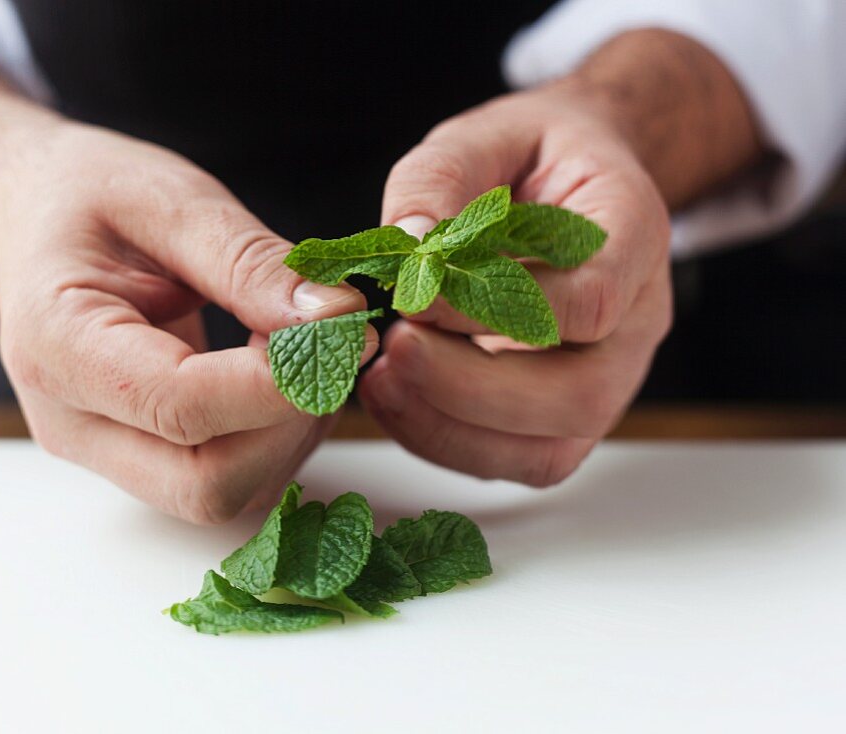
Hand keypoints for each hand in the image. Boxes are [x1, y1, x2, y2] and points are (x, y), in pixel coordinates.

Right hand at [0, 124, 368, 521]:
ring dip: (290, 432)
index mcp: (57, 346)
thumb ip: (248, 262)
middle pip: (205, 485)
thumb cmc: (89, 197)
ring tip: (300, 345)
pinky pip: (228, 481)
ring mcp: (104, 453)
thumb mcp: (169, 200)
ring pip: (225, 495)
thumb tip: (335, 319)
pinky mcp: (140, 460)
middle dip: (290, 422)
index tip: (345, 327)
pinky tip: (281, 372)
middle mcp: (73, 424)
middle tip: (328, 343)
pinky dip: (276, 438)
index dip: (279, 380)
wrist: (34, 217)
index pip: (181, 407)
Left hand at [359, 85, 671, 485]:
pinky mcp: (563, 417)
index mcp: (635, 235)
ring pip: (549, 450)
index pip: (592, 301)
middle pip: (579, 395)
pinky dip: (444, 441)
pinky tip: (394, 397)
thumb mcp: (481, 136)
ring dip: (450, 427)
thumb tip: (408, 244)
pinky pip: (514, 460)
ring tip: (383, 379)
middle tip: (395, 347)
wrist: (563, 183)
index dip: (497, 310)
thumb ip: (439, 180)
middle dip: (470, 387)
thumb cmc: (526, 158)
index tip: (418, 297)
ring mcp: (608, 378)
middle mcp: (637, 321)